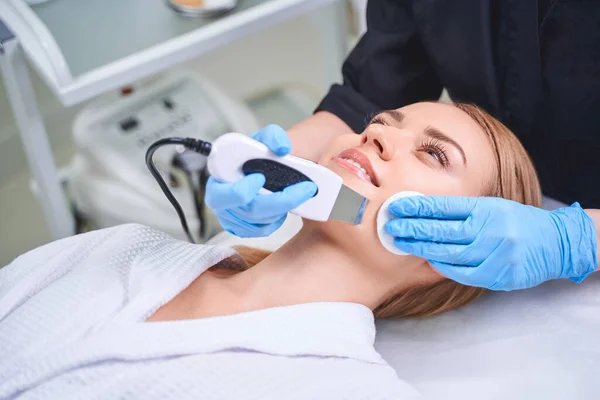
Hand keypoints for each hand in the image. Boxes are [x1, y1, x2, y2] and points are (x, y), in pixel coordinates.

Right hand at [205, 125, 317, 237]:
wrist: (260, 169)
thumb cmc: (256, 155)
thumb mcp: (263, 139)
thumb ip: (273, 136)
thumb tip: (282, 148)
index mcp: (218, 177)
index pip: (221, 193)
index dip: (240, 190)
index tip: (260, 178)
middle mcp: (220, 201)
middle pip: (248, 210)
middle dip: (278, 201)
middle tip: (302, 189)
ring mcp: (230, 218)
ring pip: (260, 221)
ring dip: (282, 208)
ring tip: (297, 193)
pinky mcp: (241, 229)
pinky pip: (263, 230)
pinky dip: (277, 219)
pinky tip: (283, 206)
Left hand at [385, 196, 597, 290]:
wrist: (555, 243)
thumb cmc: (516, 221)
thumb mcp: (491, 207)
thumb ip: (462, 212)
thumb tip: (422, 213)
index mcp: (487, 209)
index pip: (444, 207)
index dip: (417, 208)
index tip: (396, 207)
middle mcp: (491, 231)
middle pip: (442, 231)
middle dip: (412, 228)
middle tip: (389, 226)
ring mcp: (496, 255)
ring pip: (449, 254)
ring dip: (421, 249)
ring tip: (400, 243)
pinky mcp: (499, 276)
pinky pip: (463, 273)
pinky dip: (443, 267)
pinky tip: (427, 260)